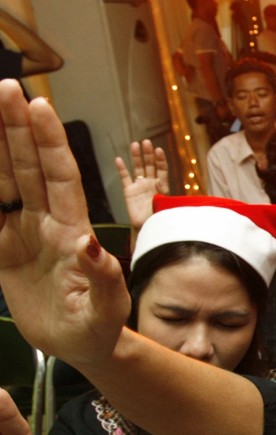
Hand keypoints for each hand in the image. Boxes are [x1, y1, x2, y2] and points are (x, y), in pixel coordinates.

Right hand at [0, 80, 130, 366]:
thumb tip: (88, 245)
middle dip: (18, 128)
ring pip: (6, 180)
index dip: (50, 142)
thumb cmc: (101, 325)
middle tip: (6, 87)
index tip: (40, 107)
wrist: (82, 347)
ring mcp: (24, 233)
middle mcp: (48, 222)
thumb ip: (101, 276)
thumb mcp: (107, 306)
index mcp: (75, 229)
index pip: (61, 177)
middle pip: (30, 166)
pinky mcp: (3, 250)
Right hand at [116, 139, 168, 230]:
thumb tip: (157, 181)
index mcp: (162, 186)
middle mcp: (151, 183)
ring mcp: (139, 186)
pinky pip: (125, 178)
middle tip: (146, 142)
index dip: (160, 160)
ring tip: (135, 144)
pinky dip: (122, 169)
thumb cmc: (160, 218)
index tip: (159, 150)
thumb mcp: (165, 205)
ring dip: (137, 156)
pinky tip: (119, 159)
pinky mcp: (129, 191)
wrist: (147, 229)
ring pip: (138, 168)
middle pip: (150, 165)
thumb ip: (162, 194)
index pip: (162, 169)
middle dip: (148, 154)